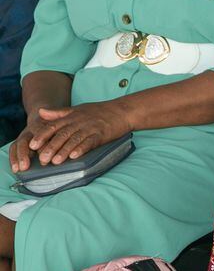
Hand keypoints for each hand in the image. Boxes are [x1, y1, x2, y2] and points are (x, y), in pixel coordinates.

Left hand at [12, 103, 130, 170]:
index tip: (32, 145)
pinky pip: (90, 142)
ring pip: (74, 139)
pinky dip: (82, 149)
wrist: (123, 110)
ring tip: (56, 161)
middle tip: (42, 159)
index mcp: (71, 116)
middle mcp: (79, 122)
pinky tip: (75, 156)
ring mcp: (90, 127)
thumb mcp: (77, 109)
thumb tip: (40, 112)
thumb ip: (58, 112)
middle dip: (51, 147)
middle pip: (62, 134)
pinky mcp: (102, 134)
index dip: (42, 136)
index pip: (53, 126)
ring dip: (64, 151)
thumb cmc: (100, 111)